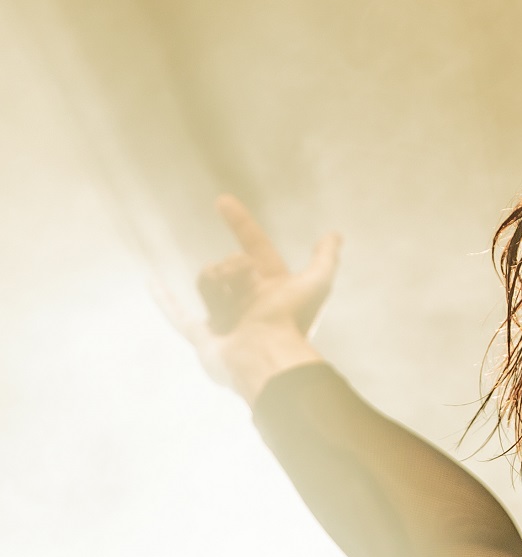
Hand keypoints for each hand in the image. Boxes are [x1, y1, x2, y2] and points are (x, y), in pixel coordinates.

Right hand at [163, 195, 341, 403]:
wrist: (267, 355)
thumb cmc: (293, 321)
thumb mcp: (317, 282)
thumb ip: (325, 258)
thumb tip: (334, 235)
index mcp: (271, 288)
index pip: (254, 245)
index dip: (240, 223)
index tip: (222, 200)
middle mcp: (247, 302)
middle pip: (229, 263)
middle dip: (235, 266)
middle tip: (247, 279)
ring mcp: (224, 317)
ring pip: (207, 279)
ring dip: (218, 284)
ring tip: (233, 303)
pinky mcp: (201, 335)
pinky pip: (177, 314)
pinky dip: (163, 300)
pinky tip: (152, 283)